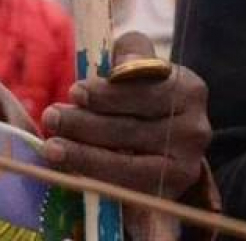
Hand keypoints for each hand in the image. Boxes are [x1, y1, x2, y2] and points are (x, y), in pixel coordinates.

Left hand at [41, 32, 209, 197]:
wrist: (162, 138)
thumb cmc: (139, 90)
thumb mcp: (137, 62)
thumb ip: (130, 52)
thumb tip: (120, 66)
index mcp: (188, 89)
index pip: (144, 90)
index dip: (108, 94)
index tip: (75, 92)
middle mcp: (194, 130)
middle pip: (131, 129)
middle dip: (84, 123)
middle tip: (51, 118)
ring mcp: (184, 167)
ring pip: (127, 164)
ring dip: (83, 155)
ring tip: (52, 147)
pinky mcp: (167, 193)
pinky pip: (125, 190)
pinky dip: (95, 180)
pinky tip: (69, 171)